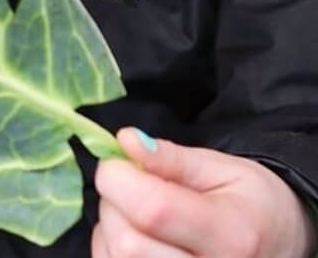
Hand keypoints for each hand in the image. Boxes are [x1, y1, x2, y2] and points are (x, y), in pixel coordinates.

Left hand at [92, 128, 315, 257]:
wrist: (278, 246)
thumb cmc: (250, 204)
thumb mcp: (221, 168)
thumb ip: (170, 157)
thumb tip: (125, 141)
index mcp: (231, 237)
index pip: (152, 211)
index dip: (119, 178)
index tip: (118, 159)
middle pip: (127, 242)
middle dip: (113, 202)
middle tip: (130, 183)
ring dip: (109, 227)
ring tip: (136, 210)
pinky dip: (110, 247)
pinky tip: (134, 236)